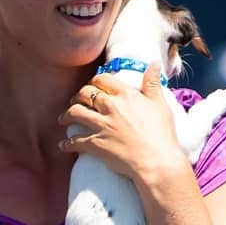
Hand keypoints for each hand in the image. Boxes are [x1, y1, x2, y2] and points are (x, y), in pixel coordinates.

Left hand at [58, 64, 186, 185]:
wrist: (156, 161)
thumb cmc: (161, 134)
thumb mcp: (160, 104)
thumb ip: (153, 83)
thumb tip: (154, 63)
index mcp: (125, 95)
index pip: (102, 80)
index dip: (94, 81)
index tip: (93, 86)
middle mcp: (110, 107)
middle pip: (85, 94)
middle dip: (77, 96)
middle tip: (75, 101)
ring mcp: (101, 126)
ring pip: (75, 114)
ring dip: (67, 115)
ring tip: (64, 118)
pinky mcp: (95, 145)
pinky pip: (75, 141)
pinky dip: (67, 143)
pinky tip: (63, 145)